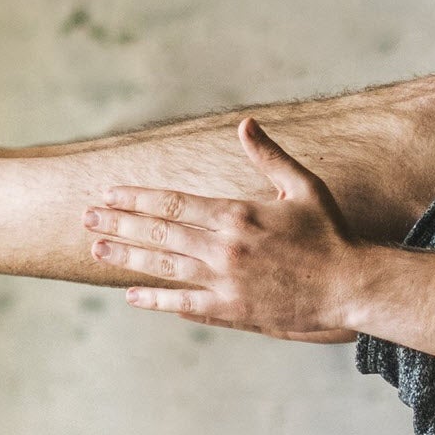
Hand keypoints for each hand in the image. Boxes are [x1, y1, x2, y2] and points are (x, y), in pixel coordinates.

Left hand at [82, 119, 363, 340]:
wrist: (348, 286)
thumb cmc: (329, 233)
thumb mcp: (303, 187)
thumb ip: (270, 156)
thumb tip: (245, 124)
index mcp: (238, 214)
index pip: (173, 202)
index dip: (138, 197)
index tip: (110, 193)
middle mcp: (224, 247)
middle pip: (159, 232)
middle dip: (119, 223)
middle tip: (86, 218)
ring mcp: (224, 281)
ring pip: (163, 265)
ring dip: (126, 256)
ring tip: (96, 248)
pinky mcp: (230, 310)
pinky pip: (182, 304)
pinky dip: (154, 299)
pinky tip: (131, 294)